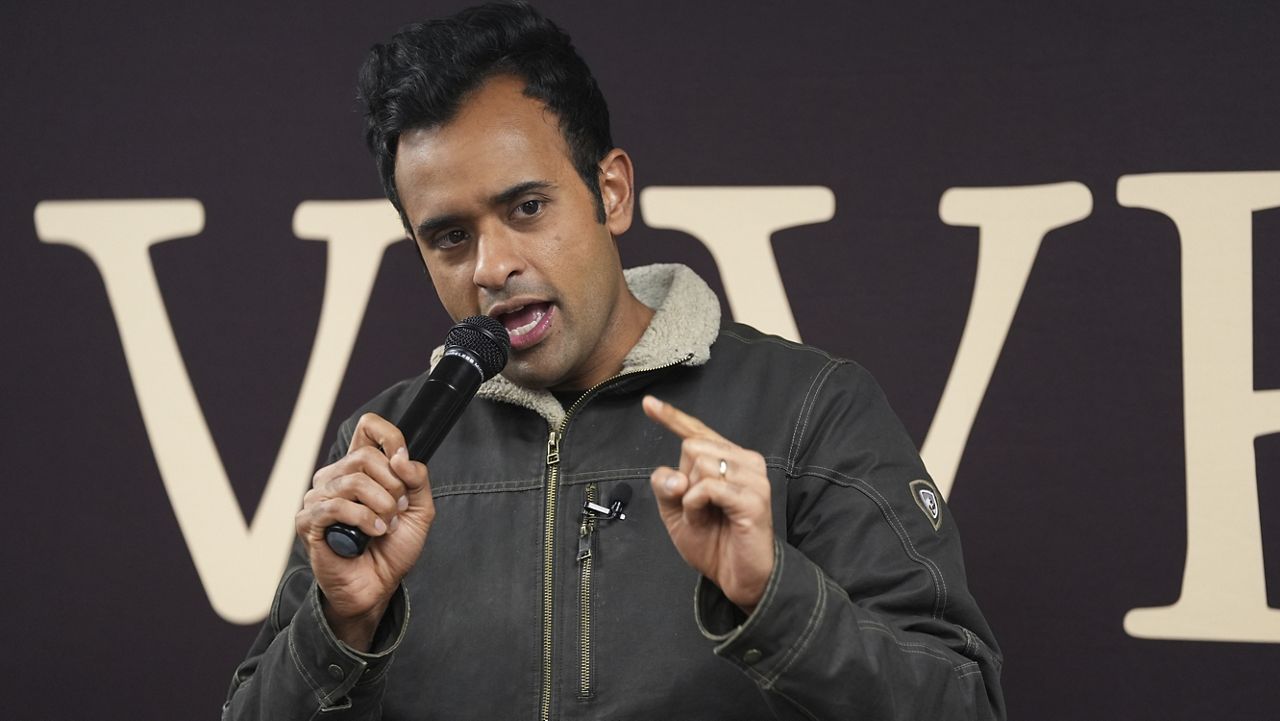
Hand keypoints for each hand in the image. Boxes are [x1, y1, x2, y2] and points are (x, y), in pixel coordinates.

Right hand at [295, 412, 434, 649]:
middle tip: (398, 511)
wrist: (378, 585)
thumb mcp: (419, 509)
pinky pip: (336, 506)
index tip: (403, 459)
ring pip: (354, 481)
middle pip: (366, 457)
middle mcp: (335, 476)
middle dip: (393, 486)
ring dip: (381, 507)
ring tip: (387, 526)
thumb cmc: (393, 547)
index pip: (368, 427)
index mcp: (360, 467)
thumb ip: (416, 478)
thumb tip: (400, 457)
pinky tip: (373, 532)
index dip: (390, 436)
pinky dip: (363, 519)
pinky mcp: (308, 521)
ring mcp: (318, 497)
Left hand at [642, 395, 774, 611]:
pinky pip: (707, 487)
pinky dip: (695, 504)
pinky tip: (706, 518)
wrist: (738, 577)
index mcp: (730, 459)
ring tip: (705, 518)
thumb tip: (674, 474)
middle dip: (683, 480)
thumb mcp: (676, 512)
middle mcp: (745, 461)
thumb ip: (666, 486)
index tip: (648, 403)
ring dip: (689, 498)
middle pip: (692, 447)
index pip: (697, 432)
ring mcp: (753, 478)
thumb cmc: (712, 542)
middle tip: (696, 509)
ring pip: (700, 464)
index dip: (672, 418)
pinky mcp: (753, 498)